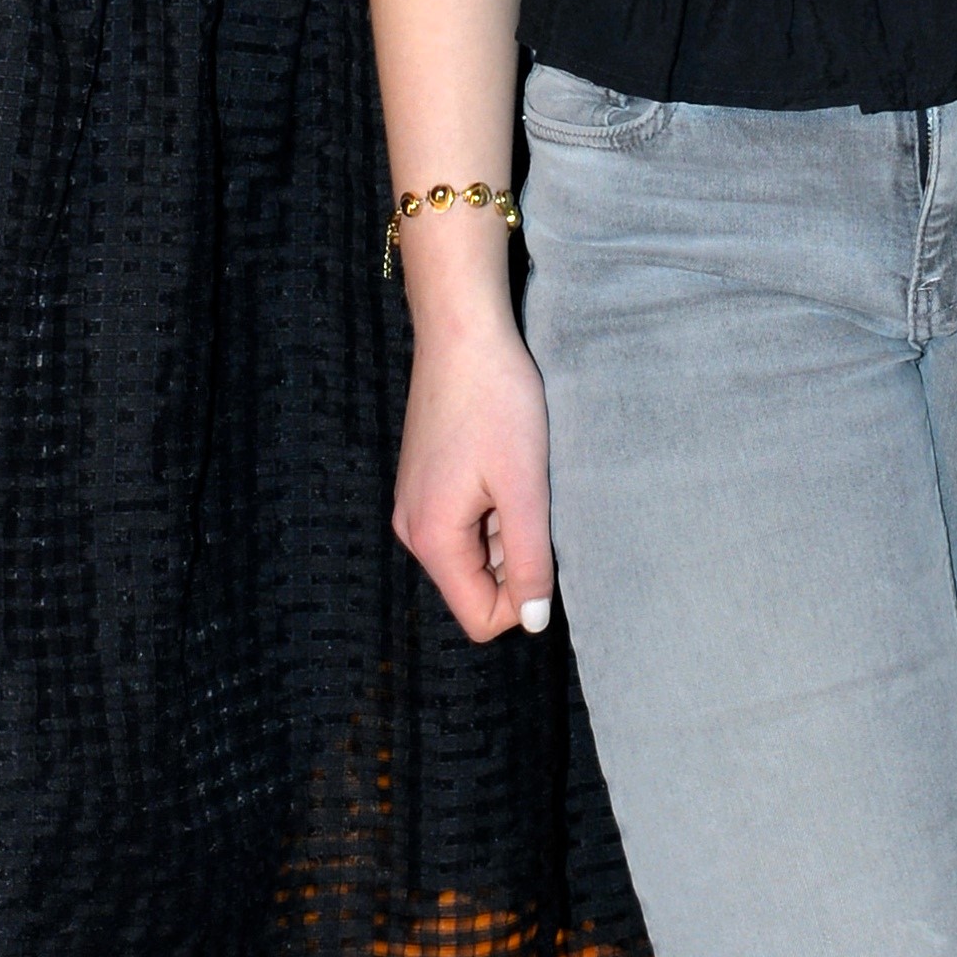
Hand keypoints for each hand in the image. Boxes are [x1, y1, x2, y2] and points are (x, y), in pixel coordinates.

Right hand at [390, 293, 556, 642]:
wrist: (461, 335)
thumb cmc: (496, 404)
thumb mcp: (524, 488)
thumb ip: (528, 560)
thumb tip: (534, 622)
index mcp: (432, 539)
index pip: (480, 617)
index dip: (523, 599)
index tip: (542, 545)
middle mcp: (413, 531)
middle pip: (475, 587)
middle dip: (514, 559)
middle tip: (528, 500)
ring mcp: (415, 506)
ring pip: (474, 554)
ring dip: (506, 530)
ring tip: (514, 476)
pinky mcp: (425, 484)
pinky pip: (464, 524)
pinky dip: (493, 508)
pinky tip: (502, 465)